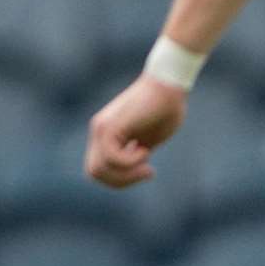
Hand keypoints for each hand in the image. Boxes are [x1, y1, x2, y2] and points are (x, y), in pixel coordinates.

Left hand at [84, 73, 187, 187]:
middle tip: (148, 171)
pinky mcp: (110, 125)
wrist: (169, 85)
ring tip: (147, 163)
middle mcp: (99, 131)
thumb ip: (134, 154)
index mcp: (106, 135)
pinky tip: (145, 149)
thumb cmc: (165, 108)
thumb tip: (131, 172)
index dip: (121, 178)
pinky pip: (111, 158)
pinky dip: (130, 162)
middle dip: (122, 180)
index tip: (146, 169)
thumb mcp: (147, 139)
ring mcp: (101, 128)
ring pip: (99, 169)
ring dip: (126, 174)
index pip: (100, 169)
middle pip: (95, 172)